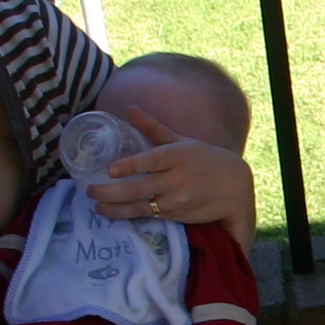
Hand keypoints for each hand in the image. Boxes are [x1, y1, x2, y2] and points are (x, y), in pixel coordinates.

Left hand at [89, 105, 257, 241]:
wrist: (235, 187)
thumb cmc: (204, 159)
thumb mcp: (182, 141)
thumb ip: (154, 128)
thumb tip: (131, 109)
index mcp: (178, 155)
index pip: (152, 160)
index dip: (132, 165)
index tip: (111, 169)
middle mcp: (177, 179)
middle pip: (140, 188)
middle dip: (111, 192)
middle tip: (89, 191)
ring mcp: (178, 200)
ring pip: (142, 207)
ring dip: (116, 209)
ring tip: (97, 207)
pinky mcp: (178, 215)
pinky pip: (150, 216)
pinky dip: (130, 215)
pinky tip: (113, 213)